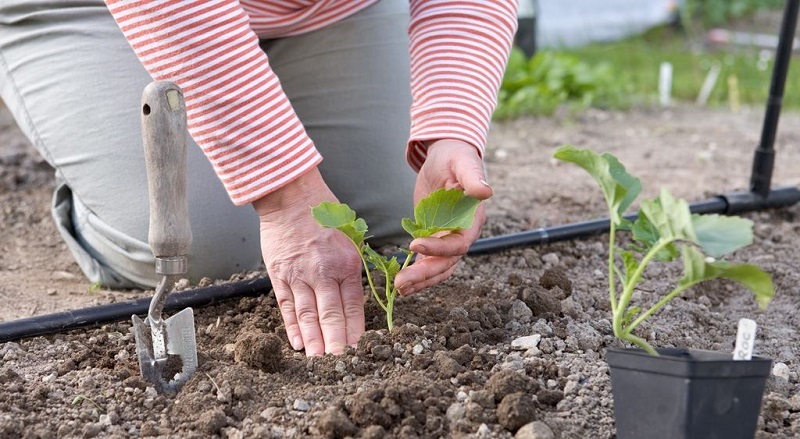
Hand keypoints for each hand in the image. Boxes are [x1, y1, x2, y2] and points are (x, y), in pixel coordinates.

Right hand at [252, 168, 363, 355]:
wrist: (291, 196)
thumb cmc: (323, 214)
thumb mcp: (350, 238)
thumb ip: (351, 268)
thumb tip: (354, 296)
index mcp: (346, 264)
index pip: (353, 306)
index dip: (354, 330)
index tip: (357, 349)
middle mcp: (323, 273)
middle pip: (331, 316)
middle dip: (335, 343)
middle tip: (339, 364)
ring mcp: (299, 275)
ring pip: (308, 316)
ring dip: (314, 341)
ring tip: (318, 360)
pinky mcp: (279, 275)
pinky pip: (286, 306)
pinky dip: (292, 326)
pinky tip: (298, 342)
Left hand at [394, 139, 491, 294]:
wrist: (446, 157)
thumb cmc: (456, 157)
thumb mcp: (463, 162)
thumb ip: (472, 177)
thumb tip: (485, 191)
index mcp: (473, 220)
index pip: (459, 243)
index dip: (439, 248)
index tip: (415, 244)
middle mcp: (463, 234)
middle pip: (447, 263)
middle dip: (425, 274)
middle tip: (401, 283)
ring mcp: (448, 239)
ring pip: (438, 268)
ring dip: (420, 280)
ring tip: (399, 289)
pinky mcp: (434, 238)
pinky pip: (428, 261)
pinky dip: (416, 273)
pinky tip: (401, 282)